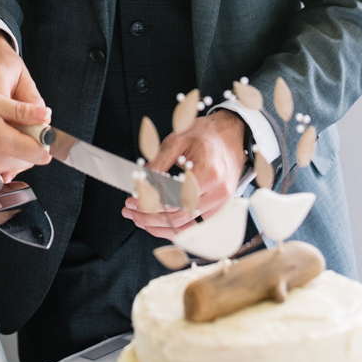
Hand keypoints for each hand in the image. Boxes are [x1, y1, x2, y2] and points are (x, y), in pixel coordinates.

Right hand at [0, 84, 50, 188]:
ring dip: (8, 154)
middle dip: (24, 144)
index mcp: (2, 143)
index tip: (34, 126)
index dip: (41, 138)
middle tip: (7, 122)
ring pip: (8, 168)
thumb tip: (44, 115)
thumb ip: (20, 110)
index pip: (40, 153)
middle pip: (25, 161)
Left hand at [121, 109, 246, 240]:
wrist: (232, 134)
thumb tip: (141, 181)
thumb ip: (159, 162)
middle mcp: (219, 193)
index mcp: (209, 174)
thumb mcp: (178, 140)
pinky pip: (195, 225)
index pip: (174, 199)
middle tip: (129, 210)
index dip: (150, 203)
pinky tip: (157, 220)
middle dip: (149, 217)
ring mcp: (222, 203)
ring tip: (138, 218)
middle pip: (179, 217)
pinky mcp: (220, 208)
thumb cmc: (207, 135)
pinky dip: (174, 226)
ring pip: (186, 226)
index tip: (132, 200)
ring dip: (159, 225)